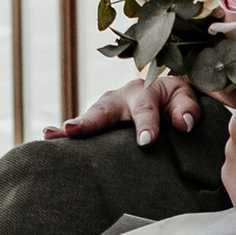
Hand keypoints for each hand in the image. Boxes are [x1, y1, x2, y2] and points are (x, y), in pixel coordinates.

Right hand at [49, 69, 198, 144]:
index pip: (145, 110)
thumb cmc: (175, 101)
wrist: (163, 97)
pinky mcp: (96, 124)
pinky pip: (81, 129)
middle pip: (104, 109)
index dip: (147, 124)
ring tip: (52, 136)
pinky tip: (47, 142)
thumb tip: (183, 124)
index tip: (146, 142)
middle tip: (74, 131)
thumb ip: (187, 109)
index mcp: (144, 92)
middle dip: (89, 121)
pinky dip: (65, 135)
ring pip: (88, 118)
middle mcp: (119, 98)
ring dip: (71, 128)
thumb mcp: (186, 99)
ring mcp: (104, 111)